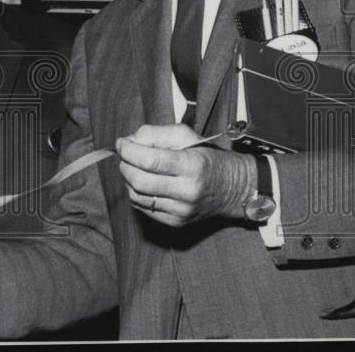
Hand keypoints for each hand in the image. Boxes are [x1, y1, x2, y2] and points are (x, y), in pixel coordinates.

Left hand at [116, 124, 254, 226]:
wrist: (232, 188)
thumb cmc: (206, 156)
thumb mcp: (186, 135)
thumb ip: (155, 134)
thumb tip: (128, 141)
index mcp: (192, 166)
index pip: (149, 160)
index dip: (128, 150)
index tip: (122, 143)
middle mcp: (187, 191)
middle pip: (138, 180)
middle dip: (125, 164)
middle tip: (126, 155)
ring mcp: (181, 210)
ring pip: (136, 195)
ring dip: (128, 178)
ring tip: (135, 167)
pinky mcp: (175, 222)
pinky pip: (143, 207)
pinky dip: (136, 192)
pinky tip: (144, 182)